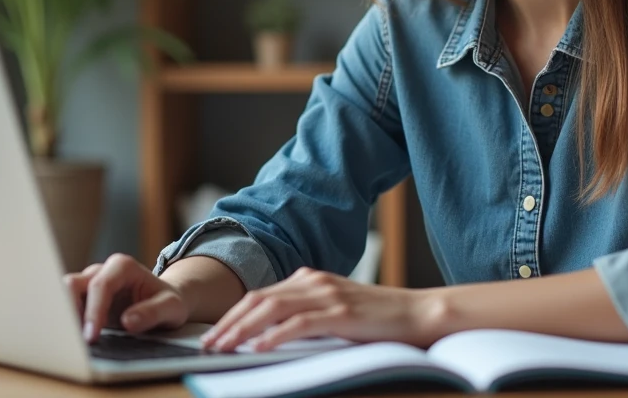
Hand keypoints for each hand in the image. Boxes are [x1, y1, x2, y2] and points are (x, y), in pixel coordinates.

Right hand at [65, 253, 188, 342]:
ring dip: (65, 317)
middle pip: (72, 285)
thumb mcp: (171, 308)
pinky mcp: (83, 300)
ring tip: (71, 342)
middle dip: (69, 311)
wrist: (165, 303)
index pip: (100, 285)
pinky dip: (67, 323)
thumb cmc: (168, 302)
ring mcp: (90, 284)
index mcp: (122, 267)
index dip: (93, 311)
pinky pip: (66, 308)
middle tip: (73, 338)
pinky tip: (73, 340)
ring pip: (64, 295)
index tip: (92, 336)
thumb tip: (128, 322)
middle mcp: (102, 271)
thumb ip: (153, 312)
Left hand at [200, 267, 441, 352]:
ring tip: (223, 347)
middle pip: (258, 299)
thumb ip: (307, 315)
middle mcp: (314, 281)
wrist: (420, 313)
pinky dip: (274, 335)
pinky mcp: (341, 312)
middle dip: (229, 323)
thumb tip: (269, 336)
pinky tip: (258, 348)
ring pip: (272, 309)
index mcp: (310, 278)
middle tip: (208, 345)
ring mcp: (327, 295)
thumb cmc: (379, 318)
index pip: (260, 295)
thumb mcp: (336, 310)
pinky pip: (299, 324)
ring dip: (242, 329)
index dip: (233, 315)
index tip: (214, 334)